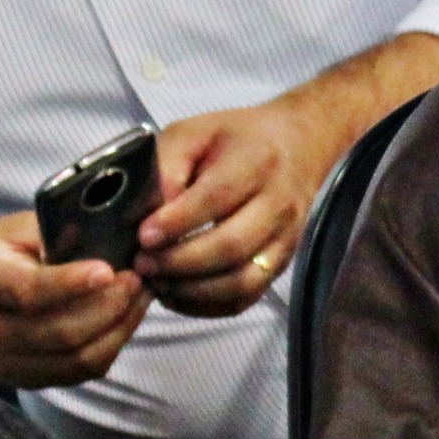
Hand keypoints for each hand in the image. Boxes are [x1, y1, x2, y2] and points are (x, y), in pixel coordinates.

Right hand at [0, 212, 150, 390]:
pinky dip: (108, 347)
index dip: (72, 284)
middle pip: (62, 332)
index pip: (29, 292)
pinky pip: (77, 372)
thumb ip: (55, 235)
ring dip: (120, 328)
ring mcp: (4, 363)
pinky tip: (122, 320)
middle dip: (113, 306)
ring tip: (139, 297)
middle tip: (140, 276)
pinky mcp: (22, 380)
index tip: (110, 270)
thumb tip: (115, 238)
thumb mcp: (6, 232)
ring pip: (77, 359)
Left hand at [136, 95, 338, 317]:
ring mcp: (285, 239)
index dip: (177, 222)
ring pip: (241, 281)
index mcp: (256, 161)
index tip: (143, 235)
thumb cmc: (235, 139)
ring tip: (157, 281)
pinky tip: (178, 294)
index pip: (217, 198)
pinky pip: (245, 299)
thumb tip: (145, 215)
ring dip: (192, 290)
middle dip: (179, 262)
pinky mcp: (281, 265)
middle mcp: (279, 203)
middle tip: (142, 263)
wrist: (296, 147)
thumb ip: (166, 166)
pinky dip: (207, 306)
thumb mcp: (193, 133)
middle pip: (230, 246)